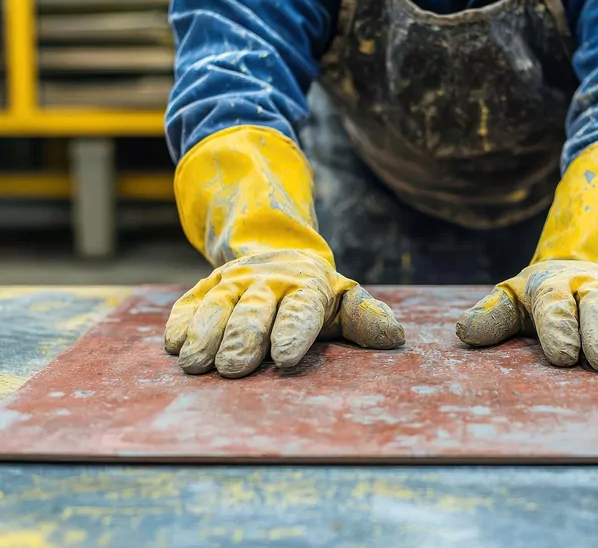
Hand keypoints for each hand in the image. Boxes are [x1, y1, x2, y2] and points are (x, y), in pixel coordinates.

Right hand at [164, 249, 403, 377]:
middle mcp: (267, 281)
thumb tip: (394, 337)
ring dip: (205, 334)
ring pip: (218, 306)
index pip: (301, 309)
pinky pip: (189, 303)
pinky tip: (173, 344)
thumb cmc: (318, 296)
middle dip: (243, 339)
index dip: (293, 332)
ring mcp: (233, 282)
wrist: (279, 257)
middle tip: (234, 369)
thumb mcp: (345, 302)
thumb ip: (366, 318)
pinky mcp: (204, 287)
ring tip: (195, 364)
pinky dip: (181, 321)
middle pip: (254, 311)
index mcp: (307, 286)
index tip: (286, 358)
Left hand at [456, 260, 597, 372]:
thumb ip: (492, 318)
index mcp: (551, 287)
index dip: (559, 329)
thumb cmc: (537, 300)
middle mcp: (589, 284)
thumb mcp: (512, 303)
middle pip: (597, 304)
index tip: (564, 358)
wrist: (574, 271)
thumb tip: (465, 333)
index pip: (554, 305)